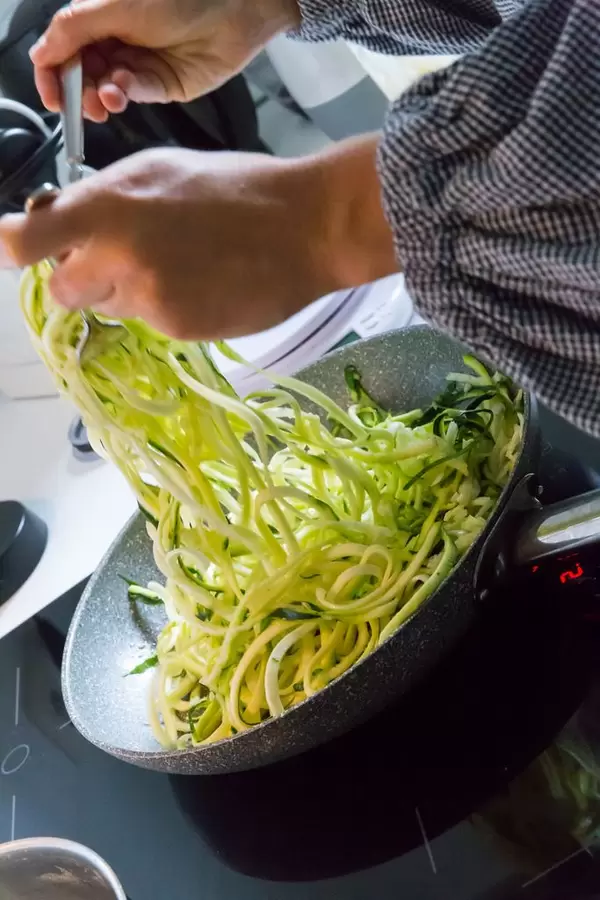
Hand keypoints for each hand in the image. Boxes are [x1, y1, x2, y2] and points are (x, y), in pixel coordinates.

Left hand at [0, 141, 395, 339]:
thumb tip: (53, 220)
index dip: (14, 250)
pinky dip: (170, 309)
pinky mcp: (177, 327)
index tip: (16, 252)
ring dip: (130, 293)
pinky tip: (205, 284)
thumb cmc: (235, 188)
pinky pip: (153, 324)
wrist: (305, 227)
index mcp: (108, 205)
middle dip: (83, 281)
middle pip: (63, 290)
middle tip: (120, 262)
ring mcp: (148, 296)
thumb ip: (101, 198)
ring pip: (111, 308)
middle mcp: (118, 254)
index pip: (25, 242)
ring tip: (181, 265)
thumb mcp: (158, 169)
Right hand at [31, 0, 300, 122]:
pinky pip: (134, 94)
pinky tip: (122, 91)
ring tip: (105, 99)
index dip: (52, 73)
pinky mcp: (160, 85)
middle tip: (78, 104)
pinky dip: (124, 95)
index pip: (63, 48)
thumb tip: (41, 53)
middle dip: (77, 91)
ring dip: (100, 97)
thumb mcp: (117, 6)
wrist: (234, 11)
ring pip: (106, 90)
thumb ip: (75, 30)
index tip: (51, 95)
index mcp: (99, 16)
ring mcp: (138, 64)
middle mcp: (116, 40)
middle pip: (83, 74)